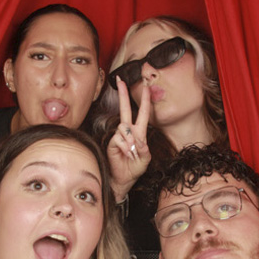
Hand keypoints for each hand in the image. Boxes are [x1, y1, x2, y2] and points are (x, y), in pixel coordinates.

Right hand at [106, 79, 151, 202]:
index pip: (142, 114)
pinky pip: (119, 138)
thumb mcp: (145, 159)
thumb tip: (138, 139)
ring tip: (131, 153)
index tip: (146, 87)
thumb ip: (144, 149)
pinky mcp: (112, 142)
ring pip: (124, 127)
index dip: (144, 101)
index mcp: (140, 133)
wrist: (123, 178)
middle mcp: (129, 131)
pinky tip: (125, 153)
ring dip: (130, 141)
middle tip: (120, 79)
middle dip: (123, 93)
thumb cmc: (135, 168)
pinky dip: (125, 147)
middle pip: (125, 109)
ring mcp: (119, 135)